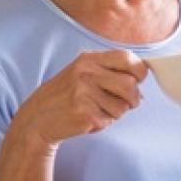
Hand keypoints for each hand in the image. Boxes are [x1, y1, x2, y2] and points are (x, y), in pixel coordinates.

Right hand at [15, 49, 147, 146]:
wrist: (37, 118)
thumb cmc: (65, 96)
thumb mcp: (82, 73)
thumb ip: (109, 71)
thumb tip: (142, 78)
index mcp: (88, 59)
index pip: (127, 58)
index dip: (139, 71)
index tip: (137, 80)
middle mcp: (86, 73)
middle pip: (130, 84)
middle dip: (134, 98)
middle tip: (126, 103)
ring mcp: (84, 93)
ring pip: (123, 106)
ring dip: (116, 113)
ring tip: (97, 110)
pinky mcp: (85, 113)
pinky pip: (110, 120)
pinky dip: (104, 122)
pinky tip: (88, 118)